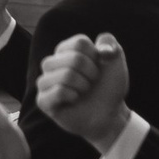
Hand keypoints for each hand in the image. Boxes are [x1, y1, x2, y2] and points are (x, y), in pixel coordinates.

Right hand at [36, 32, 130, 151]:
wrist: (109, 115)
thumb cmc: (109, 87)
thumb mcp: (115, 62)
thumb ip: (110, 43)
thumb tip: (103, 49)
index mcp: (65, 50)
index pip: (80, 43)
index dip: (96, 58)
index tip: (98, 68)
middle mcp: (51, 63)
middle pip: (75, 59)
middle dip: (92, 74)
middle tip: (91, 83)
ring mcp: (44, 82)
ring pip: (66, 75)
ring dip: (84, 86)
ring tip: (83, 92)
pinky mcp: (43, 101)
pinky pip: (59, 92)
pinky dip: (73, 97)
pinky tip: (74, 100)